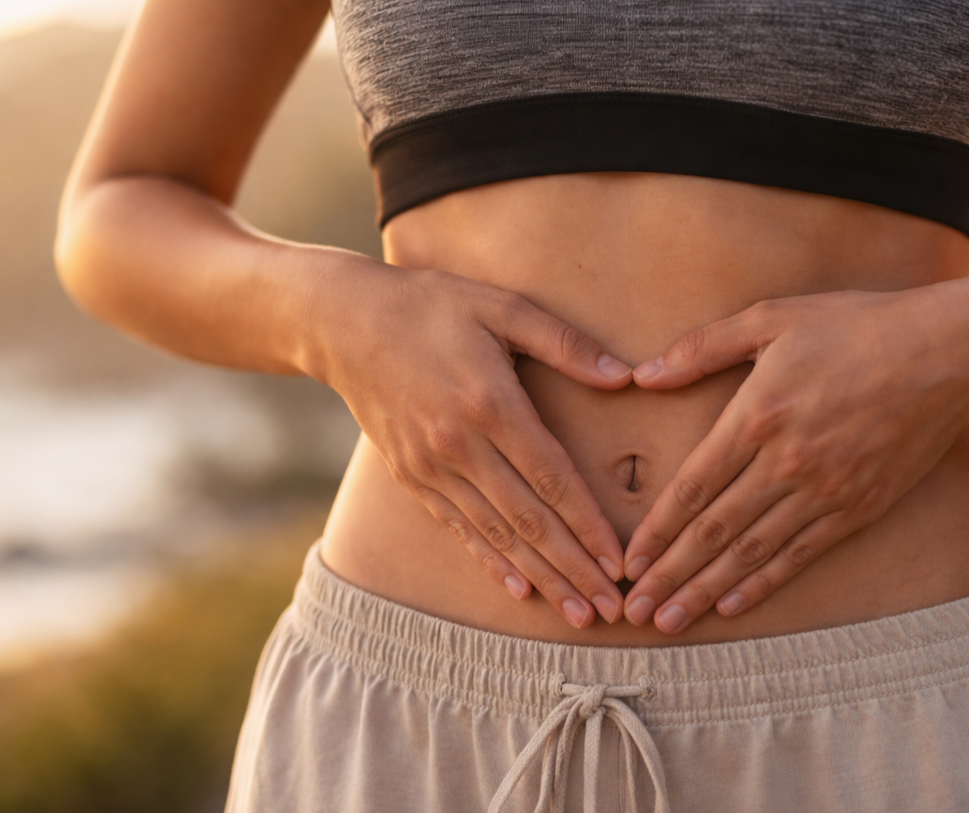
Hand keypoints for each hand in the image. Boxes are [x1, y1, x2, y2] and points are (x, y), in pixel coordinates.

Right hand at [305, 260, 631, 626]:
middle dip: (574, 569)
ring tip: (577, 613)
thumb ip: (565, 343)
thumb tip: (625, 376)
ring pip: (497, 535)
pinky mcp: (411, 478)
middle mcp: (459, 446)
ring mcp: (431, 468)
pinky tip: (519, 588)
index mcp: (490, 404)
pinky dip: (491, 561)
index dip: (588, 525)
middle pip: (529, 520)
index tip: (620, 561)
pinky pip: (459, 528)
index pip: (552, 478)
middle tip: (612, 609)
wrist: (342, 323)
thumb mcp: (502, 306)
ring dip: (540, 578)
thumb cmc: (432, 306)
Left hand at [619, 286, 968, 632]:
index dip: (656, 530)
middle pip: (714, 530)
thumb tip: (642, 375)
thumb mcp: (772, 317)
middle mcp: (787, 462)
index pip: (692, 487)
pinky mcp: (858, 507)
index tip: (628, 562)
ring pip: (752, 552)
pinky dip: (763, 583)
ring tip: (671, 622)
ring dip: (706, 591)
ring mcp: (825, 490)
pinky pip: (801, 555)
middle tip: (635, 611)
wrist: (949, 355)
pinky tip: (733, 606)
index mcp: (757, 415)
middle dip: (669, 575)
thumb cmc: (856, 326)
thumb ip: (703, 347)